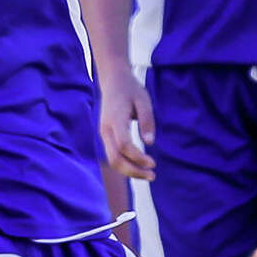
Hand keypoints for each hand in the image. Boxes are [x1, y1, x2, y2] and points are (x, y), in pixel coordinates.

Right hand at [98, 64, 155, 179]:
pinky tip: (139, 166)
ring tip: (148, 174)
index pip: (124, 145)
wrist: (113, 80)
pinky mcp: (105, 136)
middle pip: (115, 159)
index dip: (138, 158)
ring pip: (112, 160)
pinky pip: (113, 155)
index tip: (153, 163)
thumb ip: (146, 121)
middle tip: (152, 175)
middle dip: (133, 171)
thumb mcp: (143, 101)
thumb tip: (149, 142)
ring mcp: (103, 134)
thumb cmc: (130, 89)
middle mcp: (105, 130)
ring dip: (129, 171)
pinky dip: (125, 164)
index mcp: (115, 120)